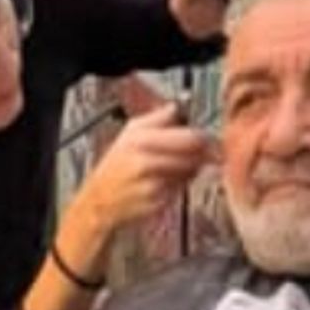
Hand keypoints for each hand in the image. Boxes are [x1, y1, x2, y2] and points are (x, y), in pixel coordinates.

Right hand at [65, 105, 214, 243]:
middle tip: (206, 152)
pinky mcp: (159, 203)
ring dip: (192, 168)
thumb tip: (177, 106)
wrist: (100, 200)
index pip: (189, 137)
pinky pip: (182, 188)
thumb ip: (157, 118)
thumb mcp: (129, 133)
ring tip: (177, 164)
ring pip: (191, 173)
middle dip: (204, 154)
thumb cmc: (115, 166)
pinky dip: (181, 183)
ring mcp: (154, 186)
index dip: (205, 137)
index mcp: (141, 141)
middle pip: (194, 156)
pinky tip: (168, 179)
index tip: (210, 137)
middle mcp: (147, 164)